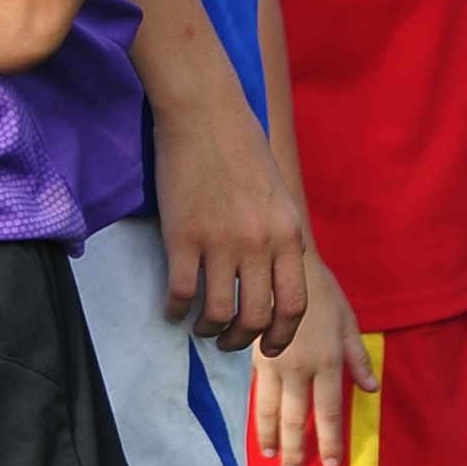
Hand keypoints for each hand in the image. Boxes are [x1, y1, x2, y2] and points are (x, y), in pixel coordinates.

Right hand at [152, 90, 311, 354]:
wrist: (208, 117)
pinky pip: (178, 294)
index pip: (294, 304)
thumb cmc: (244, 154)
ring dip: (207, 330)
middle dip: (241, 341)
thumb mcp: (280, 197)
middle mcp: (260, 243)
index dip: (281, 335)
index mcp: (289, 234)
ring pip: (216, 314)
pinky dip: (174, 311)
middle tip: (227, 341)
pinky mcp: (182, 238)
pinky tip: (172, 309)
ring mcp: (220, 242)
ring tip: (200, 326)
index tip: (267, 348)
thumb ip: (281, 238)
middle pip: (255, 317)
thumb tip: (276, 280)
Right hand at [247, 252, 375, 465]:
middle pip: (296, 418)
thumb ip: (358, 358)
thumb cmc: (324, 295)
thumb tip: (371, 388)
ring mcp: (274, 366)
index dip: (328, 440)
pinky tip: (259, 432)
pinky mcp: (256, 360)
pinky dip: (258, 418)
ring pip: (270, 412)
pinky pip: (256, 396)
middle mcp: (299, 369)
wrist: (285, 270)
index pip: (327, 411)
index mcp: (327, 361)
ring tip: (273, 460)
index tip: (330, 463)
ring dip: (272, 439)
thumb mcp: (349, 322)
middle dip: (297, 449)